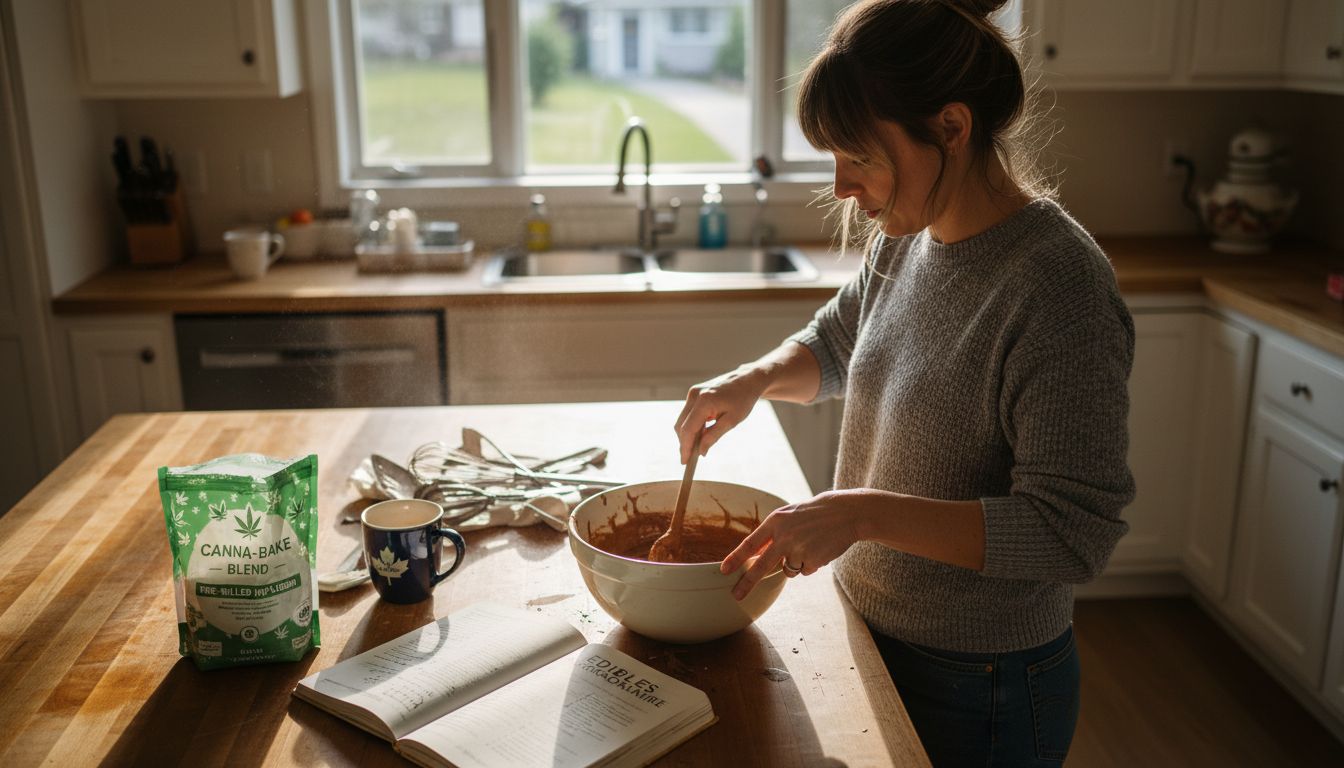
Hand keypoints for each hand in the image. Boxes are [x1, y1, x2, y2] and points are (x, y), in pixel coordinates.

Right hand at [675, 365, 768, 462]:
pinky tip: (701, 434)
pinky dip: (692, 426)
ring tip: (697, 448)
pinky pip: (688, 414)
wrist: (747, 380)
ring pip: (682, 420)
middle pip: (681, 425)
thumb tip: (701, 452)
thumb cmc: (743, 399)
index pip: (688, 429)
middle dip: (684, 443)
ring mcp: (693, 392)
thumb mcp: (732, 421)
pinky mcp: (694, 393)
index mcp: (704, 401)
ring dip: (688, 435)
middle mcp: (695, 395)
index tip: (685, 461)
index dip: (685, 447)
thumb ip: (714, 436)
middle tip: (690, 459)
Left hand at [720, 489, 882, 599]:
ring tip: (810, 543)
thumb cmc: (813, 514)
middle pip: (761, 566)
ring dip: (795, 562)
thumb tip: (754, 556)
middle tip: (736, 595)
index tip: (723, 570)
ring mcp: (799, 549)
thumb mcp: (789, 517)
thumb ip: (772, 534)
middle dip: (747, 583)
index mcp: (775, 521)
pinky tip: (819, 548)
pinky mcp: (813, 560)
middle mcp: (784, 536)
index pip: (750, 543)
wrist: (845, 513)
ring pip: (788, 569)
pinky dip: (810, 563)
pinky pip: (804, 570)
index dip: (736, 558)